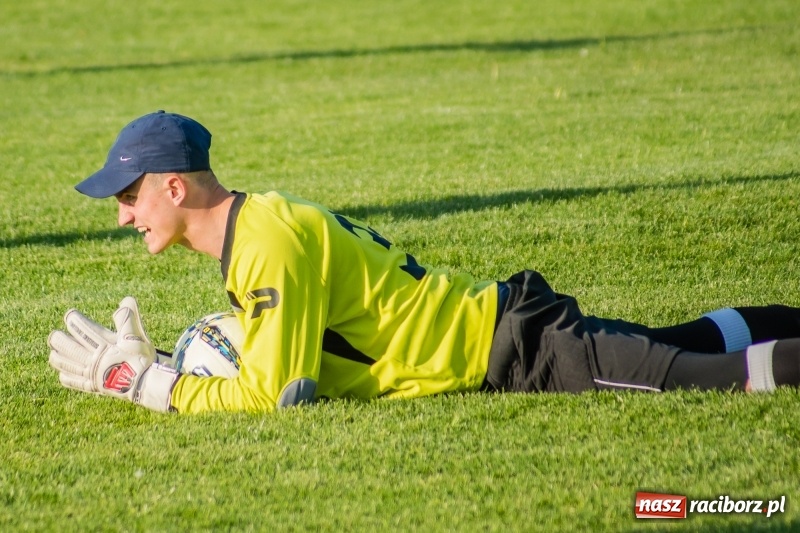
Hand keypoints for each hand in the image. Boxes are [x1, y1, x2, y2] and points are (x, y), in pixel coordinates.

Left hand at [48, 297, 178, 411]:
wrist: (145, 384)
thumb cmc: (141, 358)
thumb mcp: (137, 336)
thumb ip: (128, 318)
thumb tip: (126, 299)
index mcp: (104, 345)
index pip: (83, 330)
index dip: (74, 321)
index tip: (70, 315)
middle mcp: (94, 359)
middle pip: (70, 348)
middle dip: (60, 340)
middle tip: (54, 335)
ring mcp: (92, 374)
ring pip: (68, 365)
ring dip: (58, 358)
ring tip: (53, 352)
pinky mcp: (94, 386)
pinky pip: (74, 382)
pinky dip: (66, 376)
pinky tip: (62, 373)